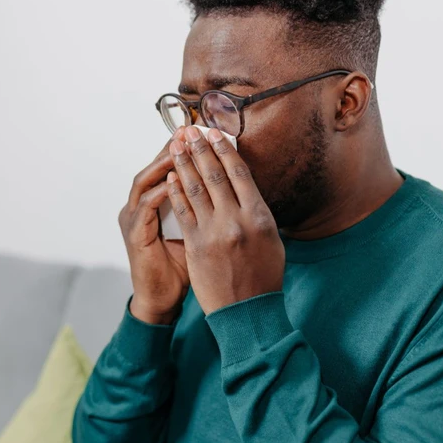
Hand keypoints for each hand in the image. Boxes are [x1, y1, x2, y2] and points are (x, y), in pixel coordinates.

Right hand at [120, 134, 190, 324]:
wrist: (162, 299)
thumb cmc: (182, 269)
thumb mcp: (197, 233)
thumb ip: (204, 210)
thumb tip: (234, 190)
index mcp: (153, 205)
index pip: (168, 169)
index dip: (185, 151)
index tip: (204, 134)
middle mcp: (139, 207)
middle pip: (154, 168)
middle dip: (172, 148)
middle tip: (189, 130)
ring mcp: (133, 219)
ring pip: (145, 181)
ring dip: (163, 163)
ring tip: (180, 147)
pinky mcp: (134, 234)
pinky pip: (145, 206)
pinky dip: (160, 191)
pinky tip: (175, 180)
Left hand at [164, 125, 285, 313]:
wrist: (247, 311)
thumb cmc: (262, 277)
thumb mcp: (271, 241)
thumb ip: (258, 214)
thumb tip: (246, 190)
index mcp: (260, 216)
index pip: (240, 174)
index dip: (224, 150)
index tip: (214, 133)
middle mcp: (238, 220)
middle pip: (215, 175)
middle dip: (200, 149)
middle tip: (189, 130)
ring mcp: (215, 232)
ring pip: (195, 189)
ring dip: (183, 164)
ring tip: (175, 146)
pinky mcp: (196, 245)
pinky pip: (183, 211)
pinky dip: (177, 191)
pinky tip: (171, 177)